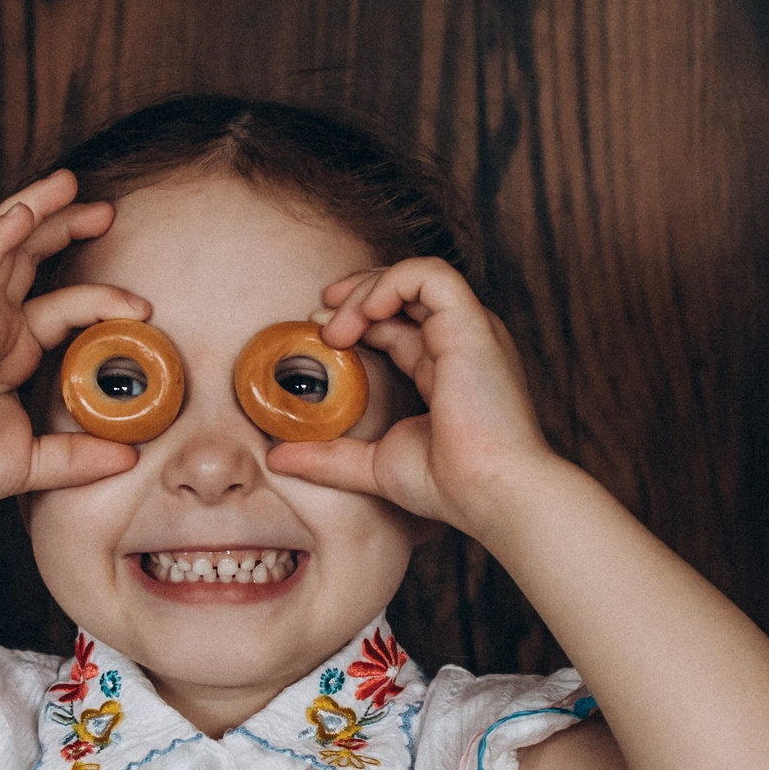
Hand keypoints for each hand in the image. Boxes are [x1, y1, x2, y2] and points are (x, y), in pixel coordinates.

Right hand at [0, 170, 148, 515]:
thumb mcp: (35, 463)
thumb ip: (80, 457)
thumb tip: (130, 456)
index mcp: (10, 349)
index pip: (63, 305)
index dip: (102, 297)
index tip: (144, 308)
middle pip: (30, 258)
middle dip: (66, 226)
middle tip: (107, 209)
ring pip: (3, 247)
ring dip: (34, 210)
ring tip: (68, 184)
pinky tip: (23, 213)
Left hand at [266, 258, 559, 536]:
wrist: (491, 494)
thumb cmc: (450, 486)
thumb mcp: (374, 465)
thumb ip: (329, 457)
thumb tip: (276, 458)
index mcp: (446, 367)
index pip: (398, 322)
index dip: (355, 318)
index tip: (318, 334)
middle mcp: (461, 342)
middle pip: (405, 292)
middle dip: (357, 293)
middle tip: (318, 316)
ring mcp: (469, 330)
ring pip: (415, 275)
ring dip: (368, 289)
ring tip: (336, 326)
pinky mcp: (472, 325)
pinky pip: (430, 275)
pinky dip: (391, 282)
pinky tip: (362, 313)